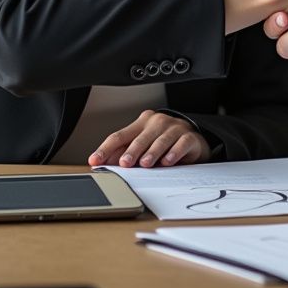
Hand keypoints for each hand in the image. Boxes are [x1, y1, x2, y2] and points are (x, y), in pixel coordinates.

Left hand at [87, 110, 209, 167]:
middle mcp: (157, 123)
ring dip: (152, 152)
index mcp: (141, 124)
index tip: (95, 160)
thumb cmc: (163, 142)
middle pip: (141, 137)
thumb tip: (104, 165)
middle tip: (124, 163)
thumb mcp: (143, 146)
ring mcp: (174, 128)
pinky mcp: (189, 136)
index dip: (106, 148)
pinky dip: (174, 153)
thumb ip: (125, 153)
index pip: (120, 136)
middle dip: (132, 151)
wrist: (192, 138)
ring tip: (145, 163)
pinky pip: (181, 144)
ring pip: (161, 140)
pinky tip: (168, 161)